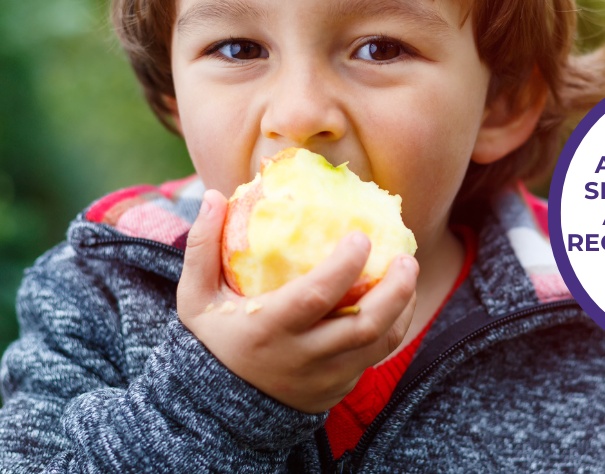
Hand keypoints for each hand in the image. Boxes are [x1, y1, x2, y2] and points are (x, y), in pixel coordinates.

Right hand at [177, 189, 418, 413]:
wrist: (221, 408)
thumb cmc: (213, 340)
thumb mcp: (195, 299)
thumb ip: (202, 249)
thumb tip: (215, 196)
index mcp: (267, 330)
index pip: (314, 297)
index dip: (343, 267)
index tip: (362, 237)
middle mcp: (302, 357)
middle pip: (363, 325)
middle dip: (394, 290)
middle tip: (407, 258)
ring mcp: (325, 377)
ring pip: (379, 343)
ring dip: (402, 307)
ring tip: (408, 273)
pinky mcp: (338, 388)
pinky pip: (375, 356)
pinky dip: (393, 326)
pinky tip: (397, 300)